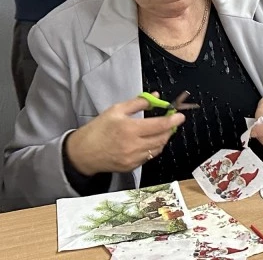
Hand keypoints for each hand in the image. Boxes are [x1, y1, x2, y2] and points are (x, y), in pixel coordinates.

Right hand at [65, 95, 184, 176]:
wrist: (82, 153)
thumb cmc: (98, 129)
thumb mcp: (116, 110)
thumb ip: (138, 102)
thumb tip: (156, 96)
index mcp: (129, 129)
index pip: (159, 125)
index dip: (173, 120)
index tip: (180, 116)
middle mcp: (133, 145)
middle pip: (162, 138)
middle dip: (170, 129)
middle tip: (171, 122)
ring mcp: (132, 158)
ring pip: (157, 148)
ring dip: (162, 139)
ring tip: (160, 130)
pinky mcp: (131, 167)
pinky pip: (148, 157)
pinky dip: (152, 148)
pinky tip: (148, 141)